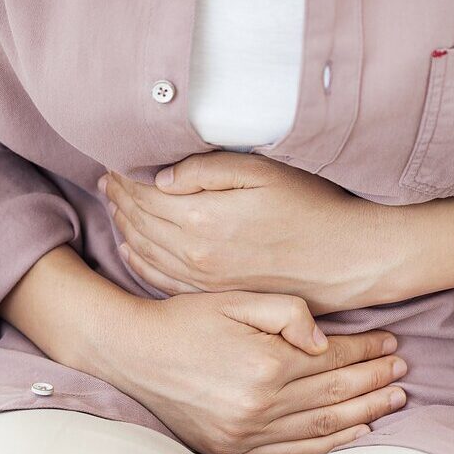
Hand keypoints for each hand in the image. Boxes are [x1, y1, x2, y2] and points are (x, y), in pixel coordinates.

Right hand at [92, 290, 406, 453]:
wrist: (132, 354)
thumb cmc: (185, 319)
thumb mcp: (235, 298)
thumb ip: (287, 311)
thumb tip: (325, 340)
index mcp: (266, 364)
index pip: (332, 359)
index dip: (366, 350)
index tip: (391, 343)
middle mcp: (261, 404)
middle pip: (336, 394)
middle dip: (375, 381)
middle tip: (404, 373)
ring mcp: (247, 433)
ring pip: (323, 426)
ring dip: (364, 413)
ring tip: (393, 401)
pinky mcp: (234, 449)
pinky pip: (294, 453)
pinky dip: (329, 445)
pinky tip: (356, 434)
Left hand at [100, 153, 393, 313]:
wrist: (348, 258)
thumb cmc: (314, 208)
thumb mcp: (264, 172)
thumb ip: (207, 170)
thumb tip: (161, 176)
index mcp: (203, 218)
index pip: (144, 193)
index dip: (124, 175)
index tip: (112, 159)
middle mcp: (196, 254)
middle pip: (139, 222)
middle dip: (118, 197)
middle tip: (105, 178)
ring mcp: (204, 279)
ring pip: (145, 251)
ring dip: (125, 226)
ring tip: (114, 204)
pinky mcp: (216, 293)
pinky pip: (162, 280)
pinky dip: (139, 262)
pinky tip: (131, 248)